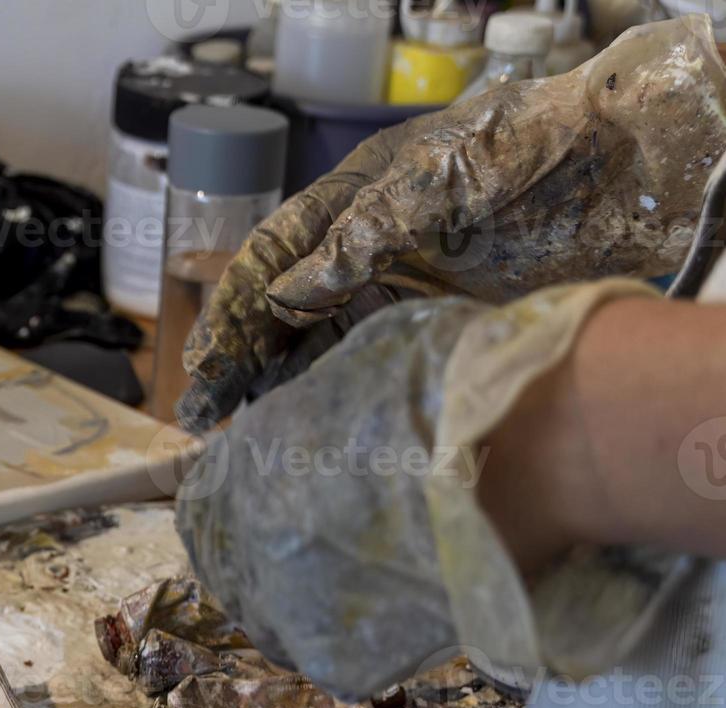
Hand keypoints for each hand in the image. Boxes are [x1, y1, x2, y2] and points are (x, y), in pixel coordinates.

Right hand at [178, 15, 725, 430]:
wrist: (627, 165)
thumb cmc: (531, 147)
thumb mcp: (442, 176)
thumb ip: (364, 231)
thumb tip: (288, 291)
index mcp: (351, 204)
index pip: (269, 262)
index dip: (232, 314)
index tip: (208, 364)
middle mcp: (365, 253)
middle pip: (282, 312)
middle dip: (239, 360)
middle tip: (205, 414)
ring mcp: (401, 291)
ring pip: (318, 345)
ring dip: (278, 387)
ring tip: (242, 434)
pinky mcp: (439, 327)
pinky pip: (371, 366)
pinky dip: (335, 396)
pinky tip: (310, 428)